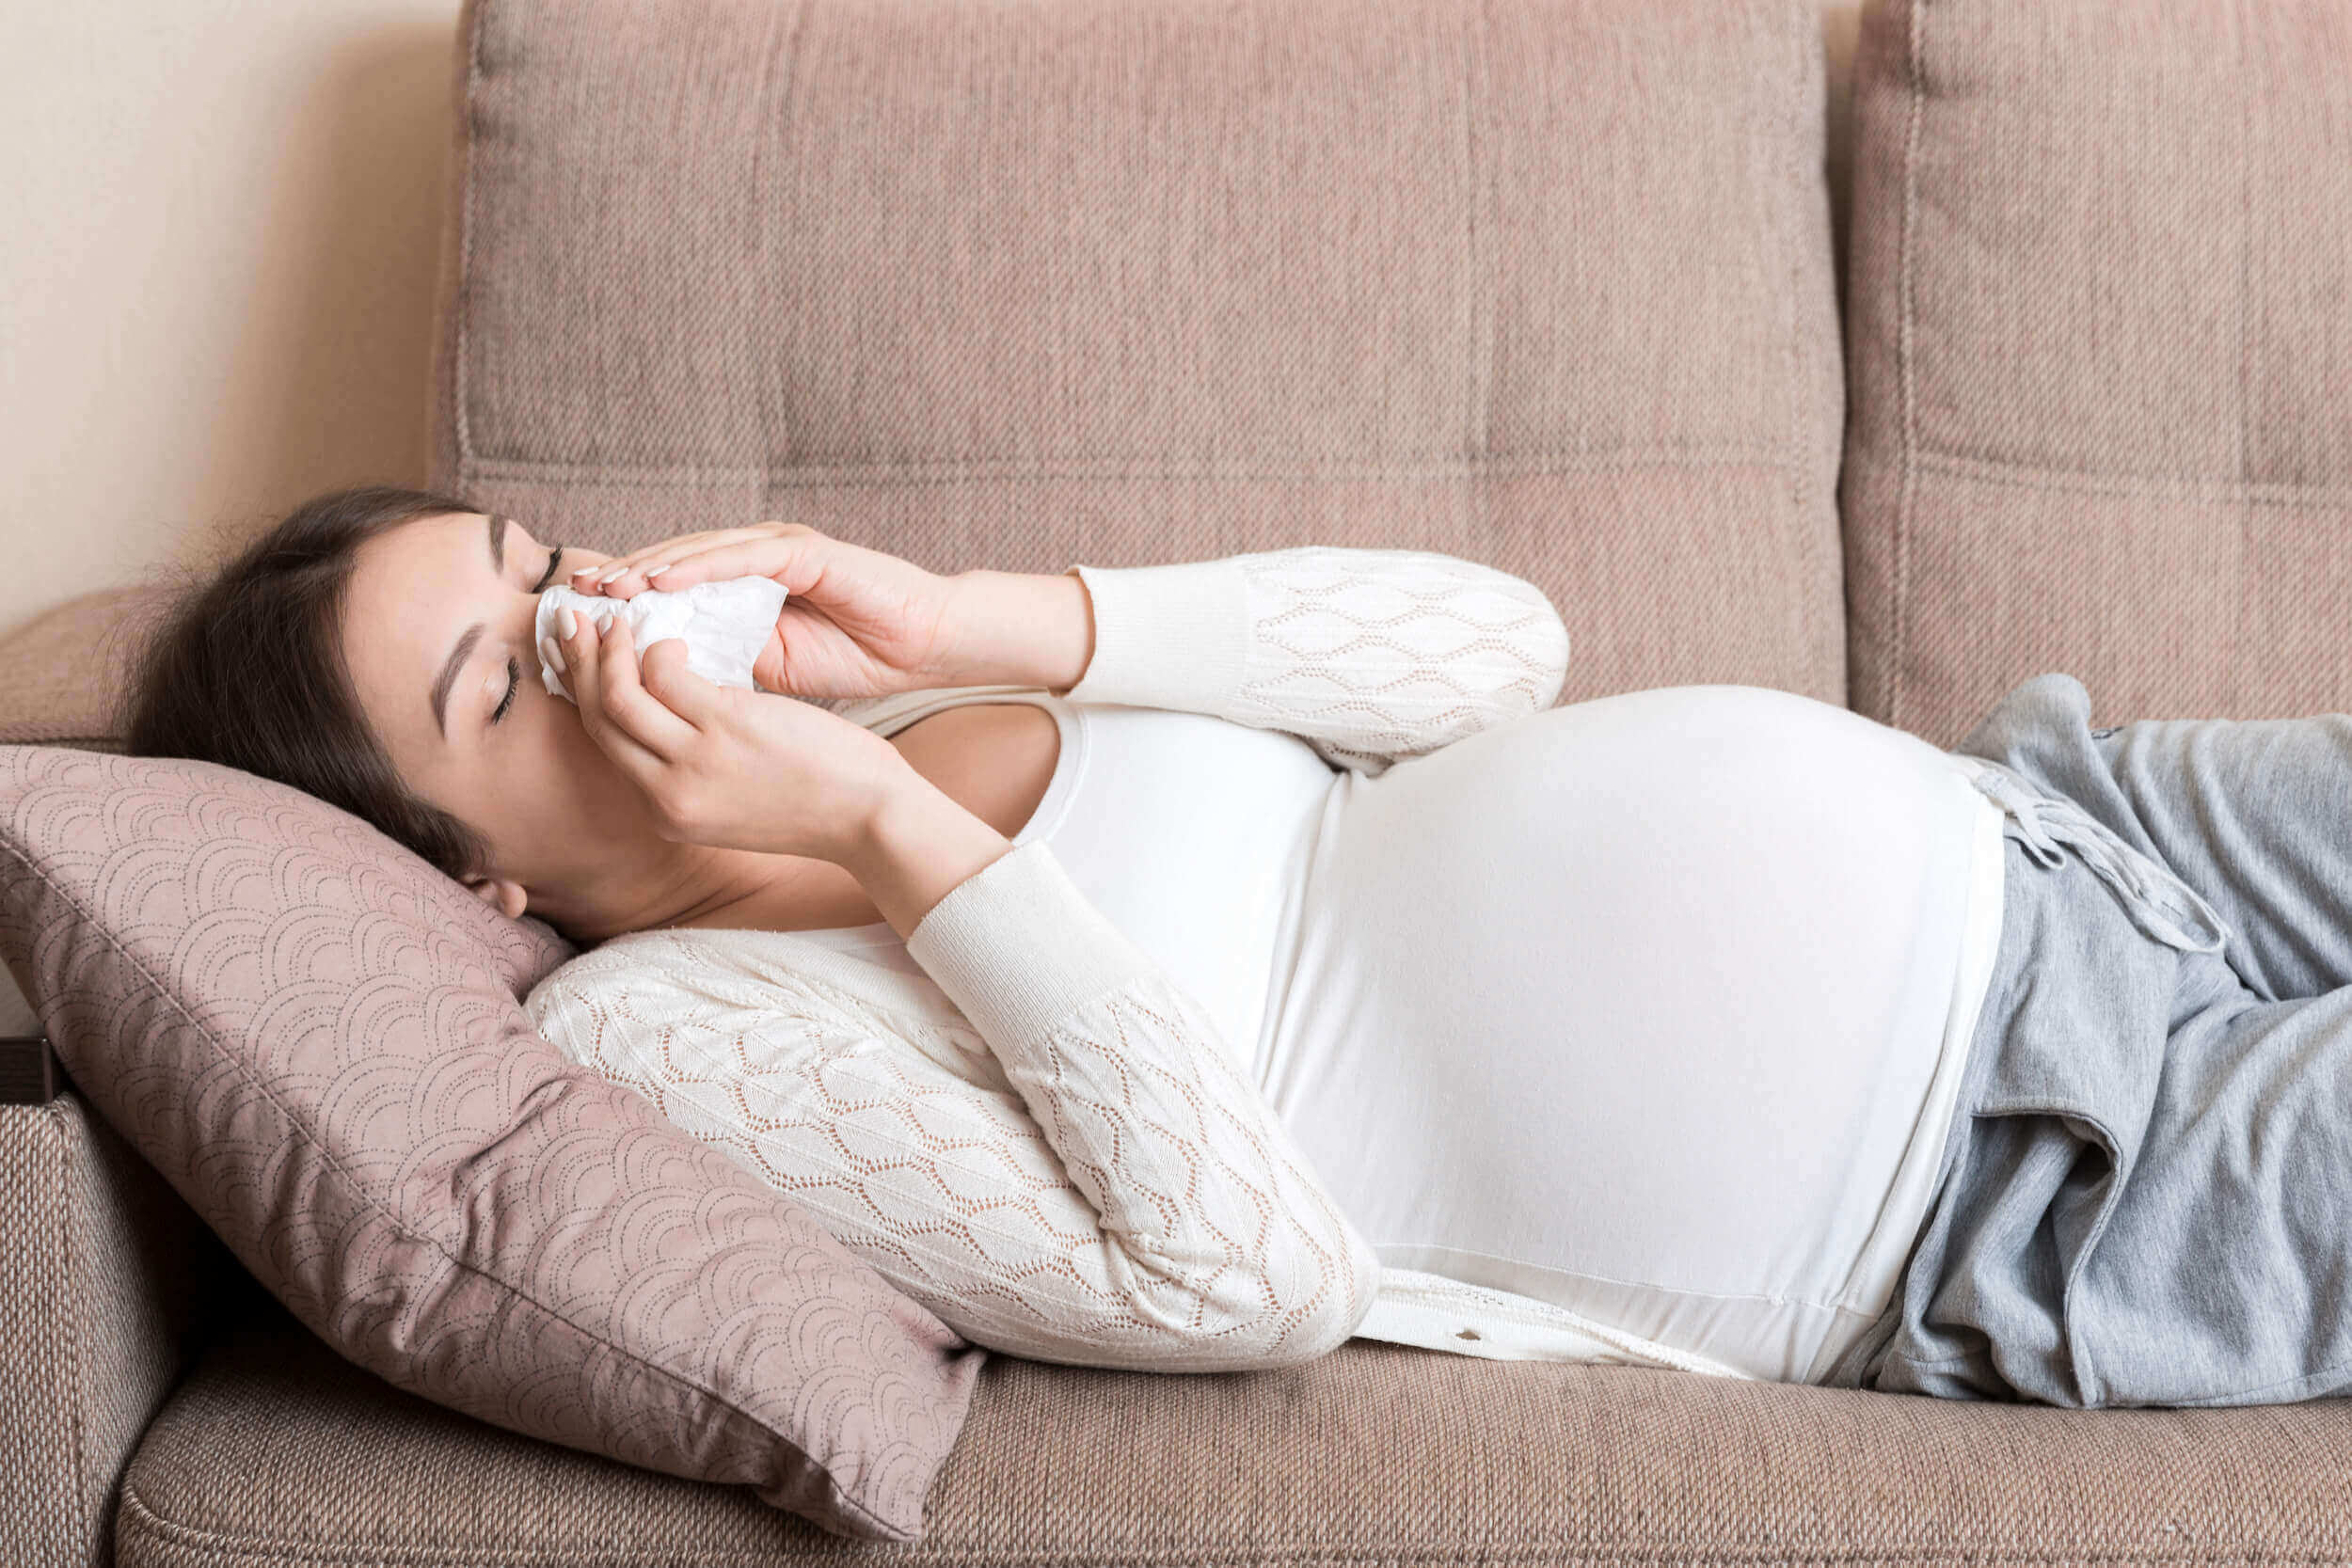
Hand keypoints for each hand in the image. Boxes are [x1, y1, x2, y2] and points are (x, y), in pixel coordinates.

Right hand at [554, 600, 918, 863]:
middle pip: (598, 720)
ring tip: (620, 619)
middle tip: (575, 620)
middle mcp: (668, 796)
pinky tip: (676, 638)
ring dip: (610, 649)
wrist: (870, 818)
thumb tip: (675, 717)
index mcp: (667, 814)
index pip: (607, 747)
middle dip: (578, 663)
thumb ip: (697, 770)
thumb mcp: (737, 800)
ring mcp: (694, 764)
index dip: (585, 694)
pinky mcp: (725, 729)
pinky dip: (660, 647)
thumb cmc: (815, 801)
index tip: (580, 657)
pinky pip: (665, 674)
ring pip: (617, 696)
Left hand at [575, 521, 972, 701]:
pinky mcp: (805, 549)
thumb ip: (723, 665)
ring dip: (649, 567)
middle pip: (672, 562)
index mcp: (745, 589)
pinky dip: (700, 564)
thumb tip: (663, 684)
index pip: (672, 590)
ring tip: (607, 585)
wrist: (926, 647)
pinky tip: (663, 579)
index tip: (580, 628)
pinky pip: (743, 554)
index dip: (626, 605)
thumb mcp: (772, 673)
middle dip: (622, 579)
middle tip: (574, 598)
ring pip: (698, 551)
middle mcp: (754, 559)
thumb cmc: (859, 654)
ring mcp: (778, 548)